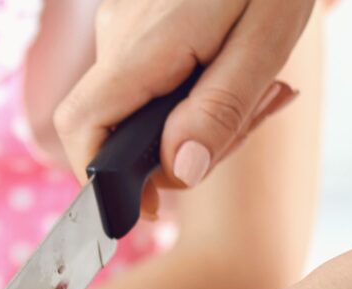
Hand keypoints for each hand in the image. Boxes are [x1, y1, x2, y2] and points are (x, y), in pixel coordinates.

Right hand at [54, 0, 311, 193]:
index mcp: (143, 46)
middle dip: (178, 150)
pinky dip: (195, 87)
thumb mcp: (267, 38)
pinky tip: (243, 66)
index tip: (148, 206)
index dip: (102, 180)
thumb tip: (179, 174)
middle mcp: (118, 35)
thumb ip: (220, 109)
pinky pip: (154, 73)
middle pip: (116, 126)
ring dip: (197, 117)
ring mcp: (124, 23)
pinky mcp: (141, 15)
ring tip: (269, 90)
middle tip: (253, 124)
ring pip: (140, 102)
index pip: (83, 128)